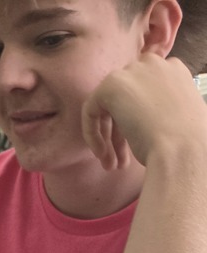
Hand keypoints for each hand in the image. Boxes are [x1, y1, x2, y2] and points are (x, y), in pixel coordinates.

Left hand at [82, 54, 206, 170]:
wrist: (180, 146)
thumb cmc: (183, 141)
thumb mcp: (174, 117)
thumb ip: (157, 109)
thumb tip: (140, 121)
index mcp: (171, 70)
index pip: (144, 93)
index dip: (136, 121)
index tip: (135, 145)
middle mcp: (152, 64)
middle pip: (125, 100)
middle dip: (120, 134)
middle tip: (120, 162)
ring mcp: (131, 72)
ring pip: (109, 107)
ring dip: (108, 139)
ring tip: (111, 166)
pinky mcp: (111, 85)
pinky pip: (91, 110)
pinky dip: (92, 134)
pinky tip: (102, 155)